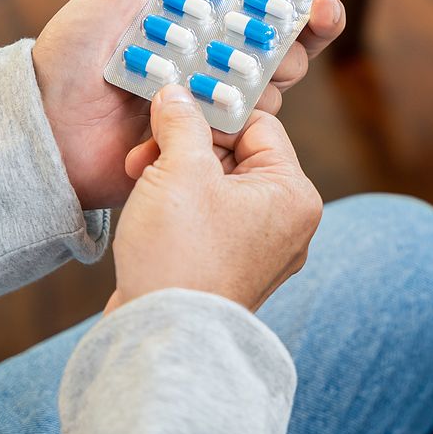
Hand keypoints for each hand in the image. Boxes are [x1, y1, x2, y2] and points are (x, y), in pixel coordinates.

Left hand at [32, 0, 345, 209]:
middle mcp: (217, 45)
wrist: (49, 125)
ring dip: (282, 59)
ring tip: (261, 60)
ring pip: (281, 71)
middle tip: (314, 8)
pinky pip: (254, 117)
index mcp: (199, 6)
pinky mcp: (214, 130)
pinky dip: (251, 105)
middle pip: (287, 26)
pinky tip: (233, 102)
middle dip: (312, 13)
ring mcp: (218, 88)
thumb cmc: (74, 51)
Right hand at [106, 85, 321, 312]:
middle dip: (186, 147)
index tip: (175, 106)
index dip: (213, 113)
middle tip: (146, 148)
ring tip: (138, 176)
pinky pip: (208, 218)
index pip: (259, 127)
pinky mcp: (229, 269)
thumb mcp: (179, 170)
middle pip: (236, 156)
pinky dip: (178, 205)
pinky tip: (147, 205)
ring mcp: (260, 251)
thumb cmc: (181, 256)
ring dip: (176, 173)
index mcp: (294, 194)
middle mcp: (288, 224)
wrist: (161, 338)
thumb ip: (181, 123)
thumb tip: (177, 95)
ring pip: (217, 187)